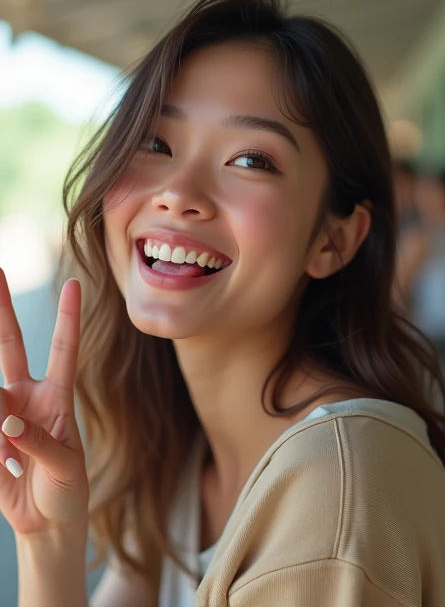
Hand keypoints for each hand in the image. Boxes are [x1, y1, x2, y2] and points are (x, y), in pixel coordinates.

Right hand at [0, 268, 88, 535]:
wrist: (46, 523)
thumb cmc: (66, 489)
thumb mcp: (64, 467)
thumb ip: (39, 442)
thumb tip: (10, 419)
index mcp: (58, 397)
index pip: (63, 349)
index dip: (68, 317)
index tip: (74, 284)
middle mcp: (27, 396)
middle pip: (11, 345)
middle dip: (1, 310)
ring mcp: (2, 414)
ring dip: (1, 430)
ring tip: (12, 463)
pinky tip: (5, 468)